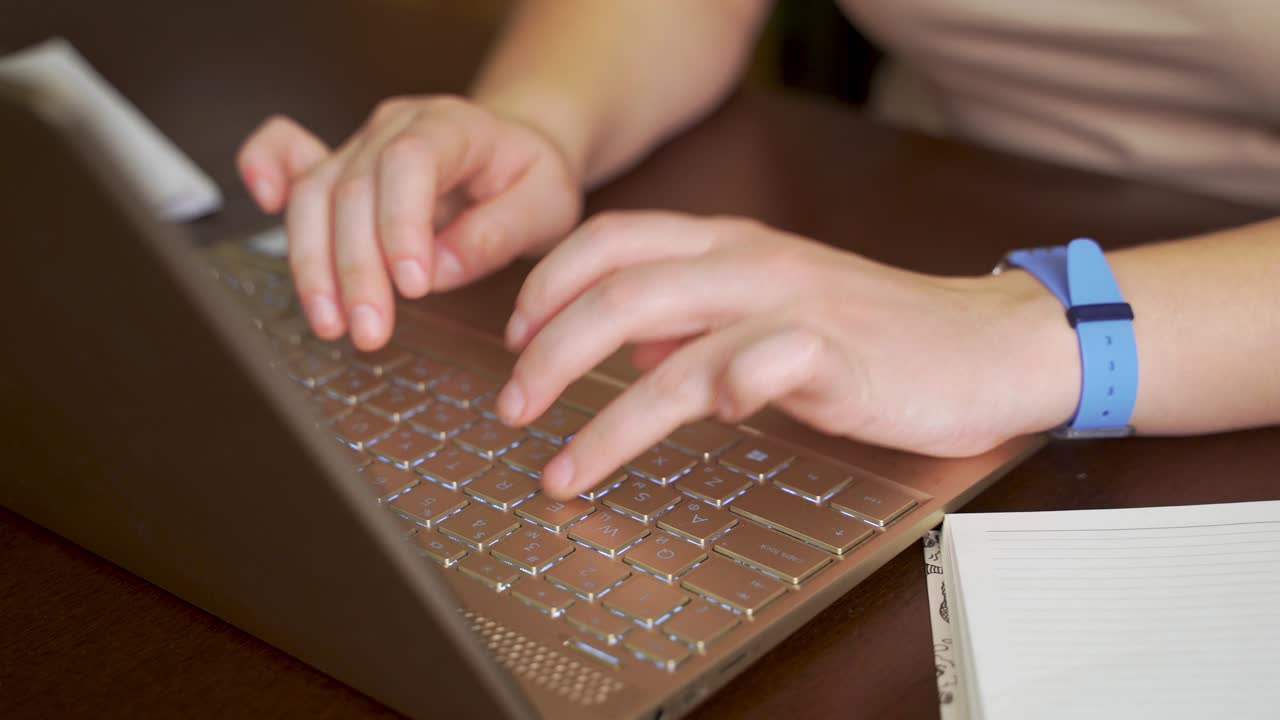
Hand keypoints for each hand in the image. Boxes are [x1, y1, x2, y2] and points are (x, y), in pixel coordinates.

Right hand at [236, 96, 581, 349]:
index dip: (401, 225)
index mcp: (453, 126)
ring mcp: (360, 145)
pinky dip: (264, 169)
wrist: (515, 151)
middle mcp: (395, 127)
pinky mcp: (338, 166)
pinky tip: (261, 200)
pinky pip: (288, 156)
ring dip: (313, 264)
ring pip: (314, 194)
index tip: (413, 286)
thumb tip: (438, 271)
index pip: (411, 164)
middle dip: (356, 270)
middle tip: (369, 332)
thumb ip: (499, 234)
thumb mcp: (546, 207)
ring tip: (330, 323)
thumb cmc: (530, 180)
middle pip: (354, 189)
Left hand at [494, 211, 1079, 499]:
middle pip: (620, 293)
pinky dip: (729, 389)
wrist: (980, 345)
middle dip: (550, 356)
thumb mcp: (767, 305)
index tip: (513, 338)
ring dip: (606, 416)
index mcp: (728, 245)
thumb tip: (623, 343)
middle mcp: (752, 264)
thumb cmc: (871, 332)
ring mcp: (794, 307)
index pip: (611, 240)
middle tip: (513, 410)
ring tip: (565, 467)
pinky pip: (768, 362)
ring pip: (675, 347)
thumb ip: (694, 315)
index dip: (548, 285)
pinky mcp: (838, 356)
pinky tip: (712, 422)